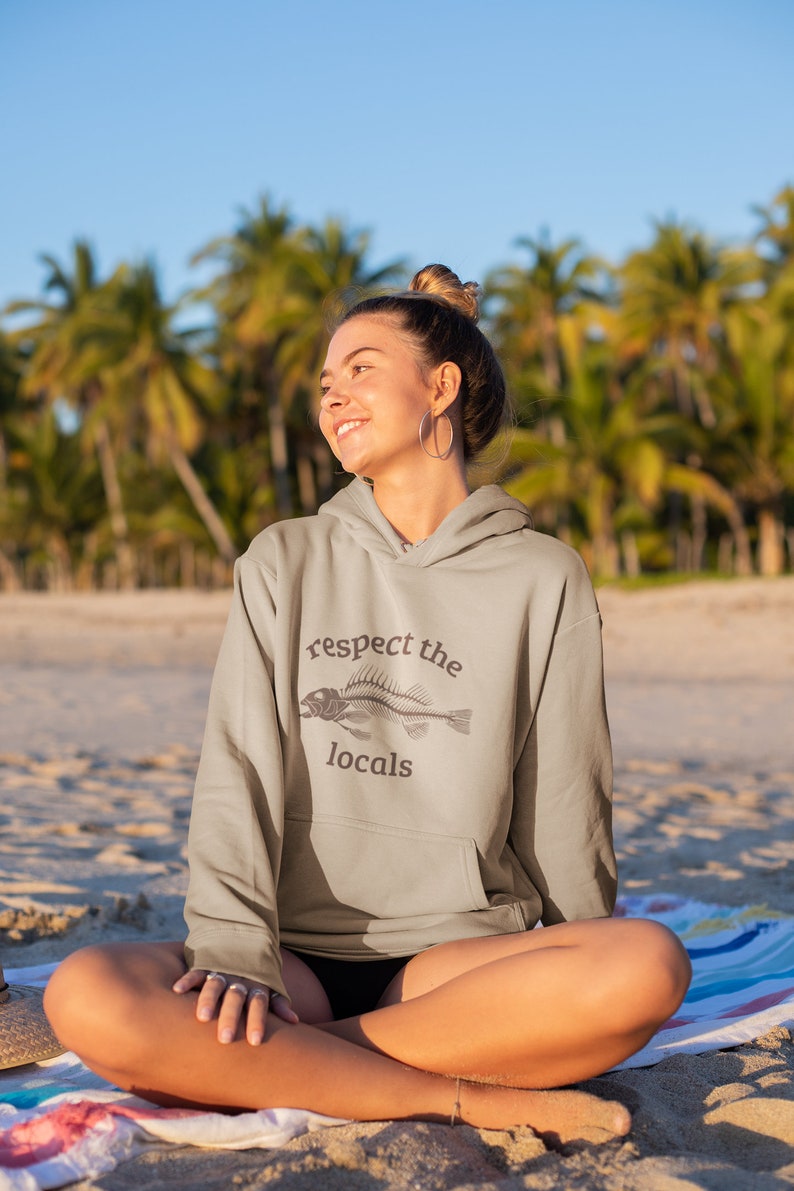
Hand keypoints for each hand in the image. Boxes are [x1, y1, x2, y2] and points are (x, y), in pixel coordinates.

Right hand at [172, 968, 298, 1044]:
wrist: (242, 938)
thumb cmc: (255, 973)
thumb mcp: (269, 985)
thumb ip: (279, 1003)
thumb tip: (295, 1022)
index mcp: (256, 986)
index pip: (259, 1005)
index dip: (258, 1021)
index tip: (255, 1041)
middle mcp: (238, 980)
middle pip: (236, 998)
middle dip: (232, 1017)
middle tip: (226, 1039)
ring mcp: (222, 972)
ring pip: (215, 986)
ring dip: (209, 1000)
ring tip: (203, 1017)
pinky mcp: (205, 965)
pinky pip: (196, 971)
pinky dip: (187, 979)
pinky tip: (177, 990)